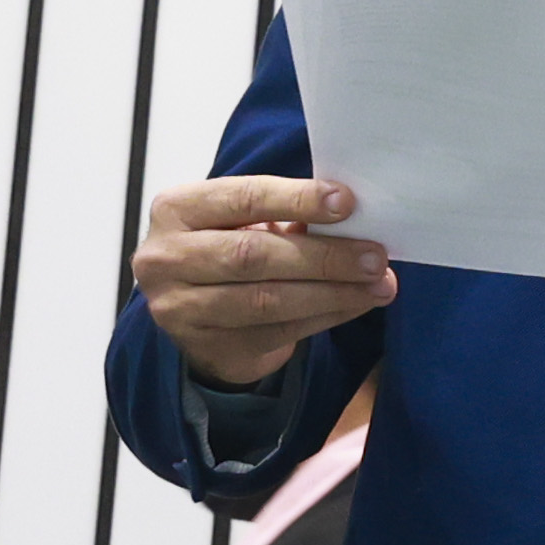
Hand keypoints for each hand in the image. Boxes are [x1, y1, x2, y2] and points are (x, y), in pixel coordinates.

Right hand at [131, 174, 396, 382]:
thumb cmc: (229, 245)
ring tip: (378, 285)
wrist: (196, 310)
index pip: (243, 198)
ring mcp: (179, 308)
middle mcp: (166, 258)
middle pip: (253, 255)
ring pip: (266, 300)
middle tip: (375, 256)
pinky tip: (356, 305)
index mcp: (176, 209)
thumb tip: (357, 218)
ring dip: (332, 293)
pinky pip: (276, 332)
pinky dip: (325, 317)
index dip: (297, 199)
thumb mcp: (242, 220)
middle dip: (324, 256)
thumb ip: (286, 215)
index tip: (348, 203)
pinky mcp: (205, 347)